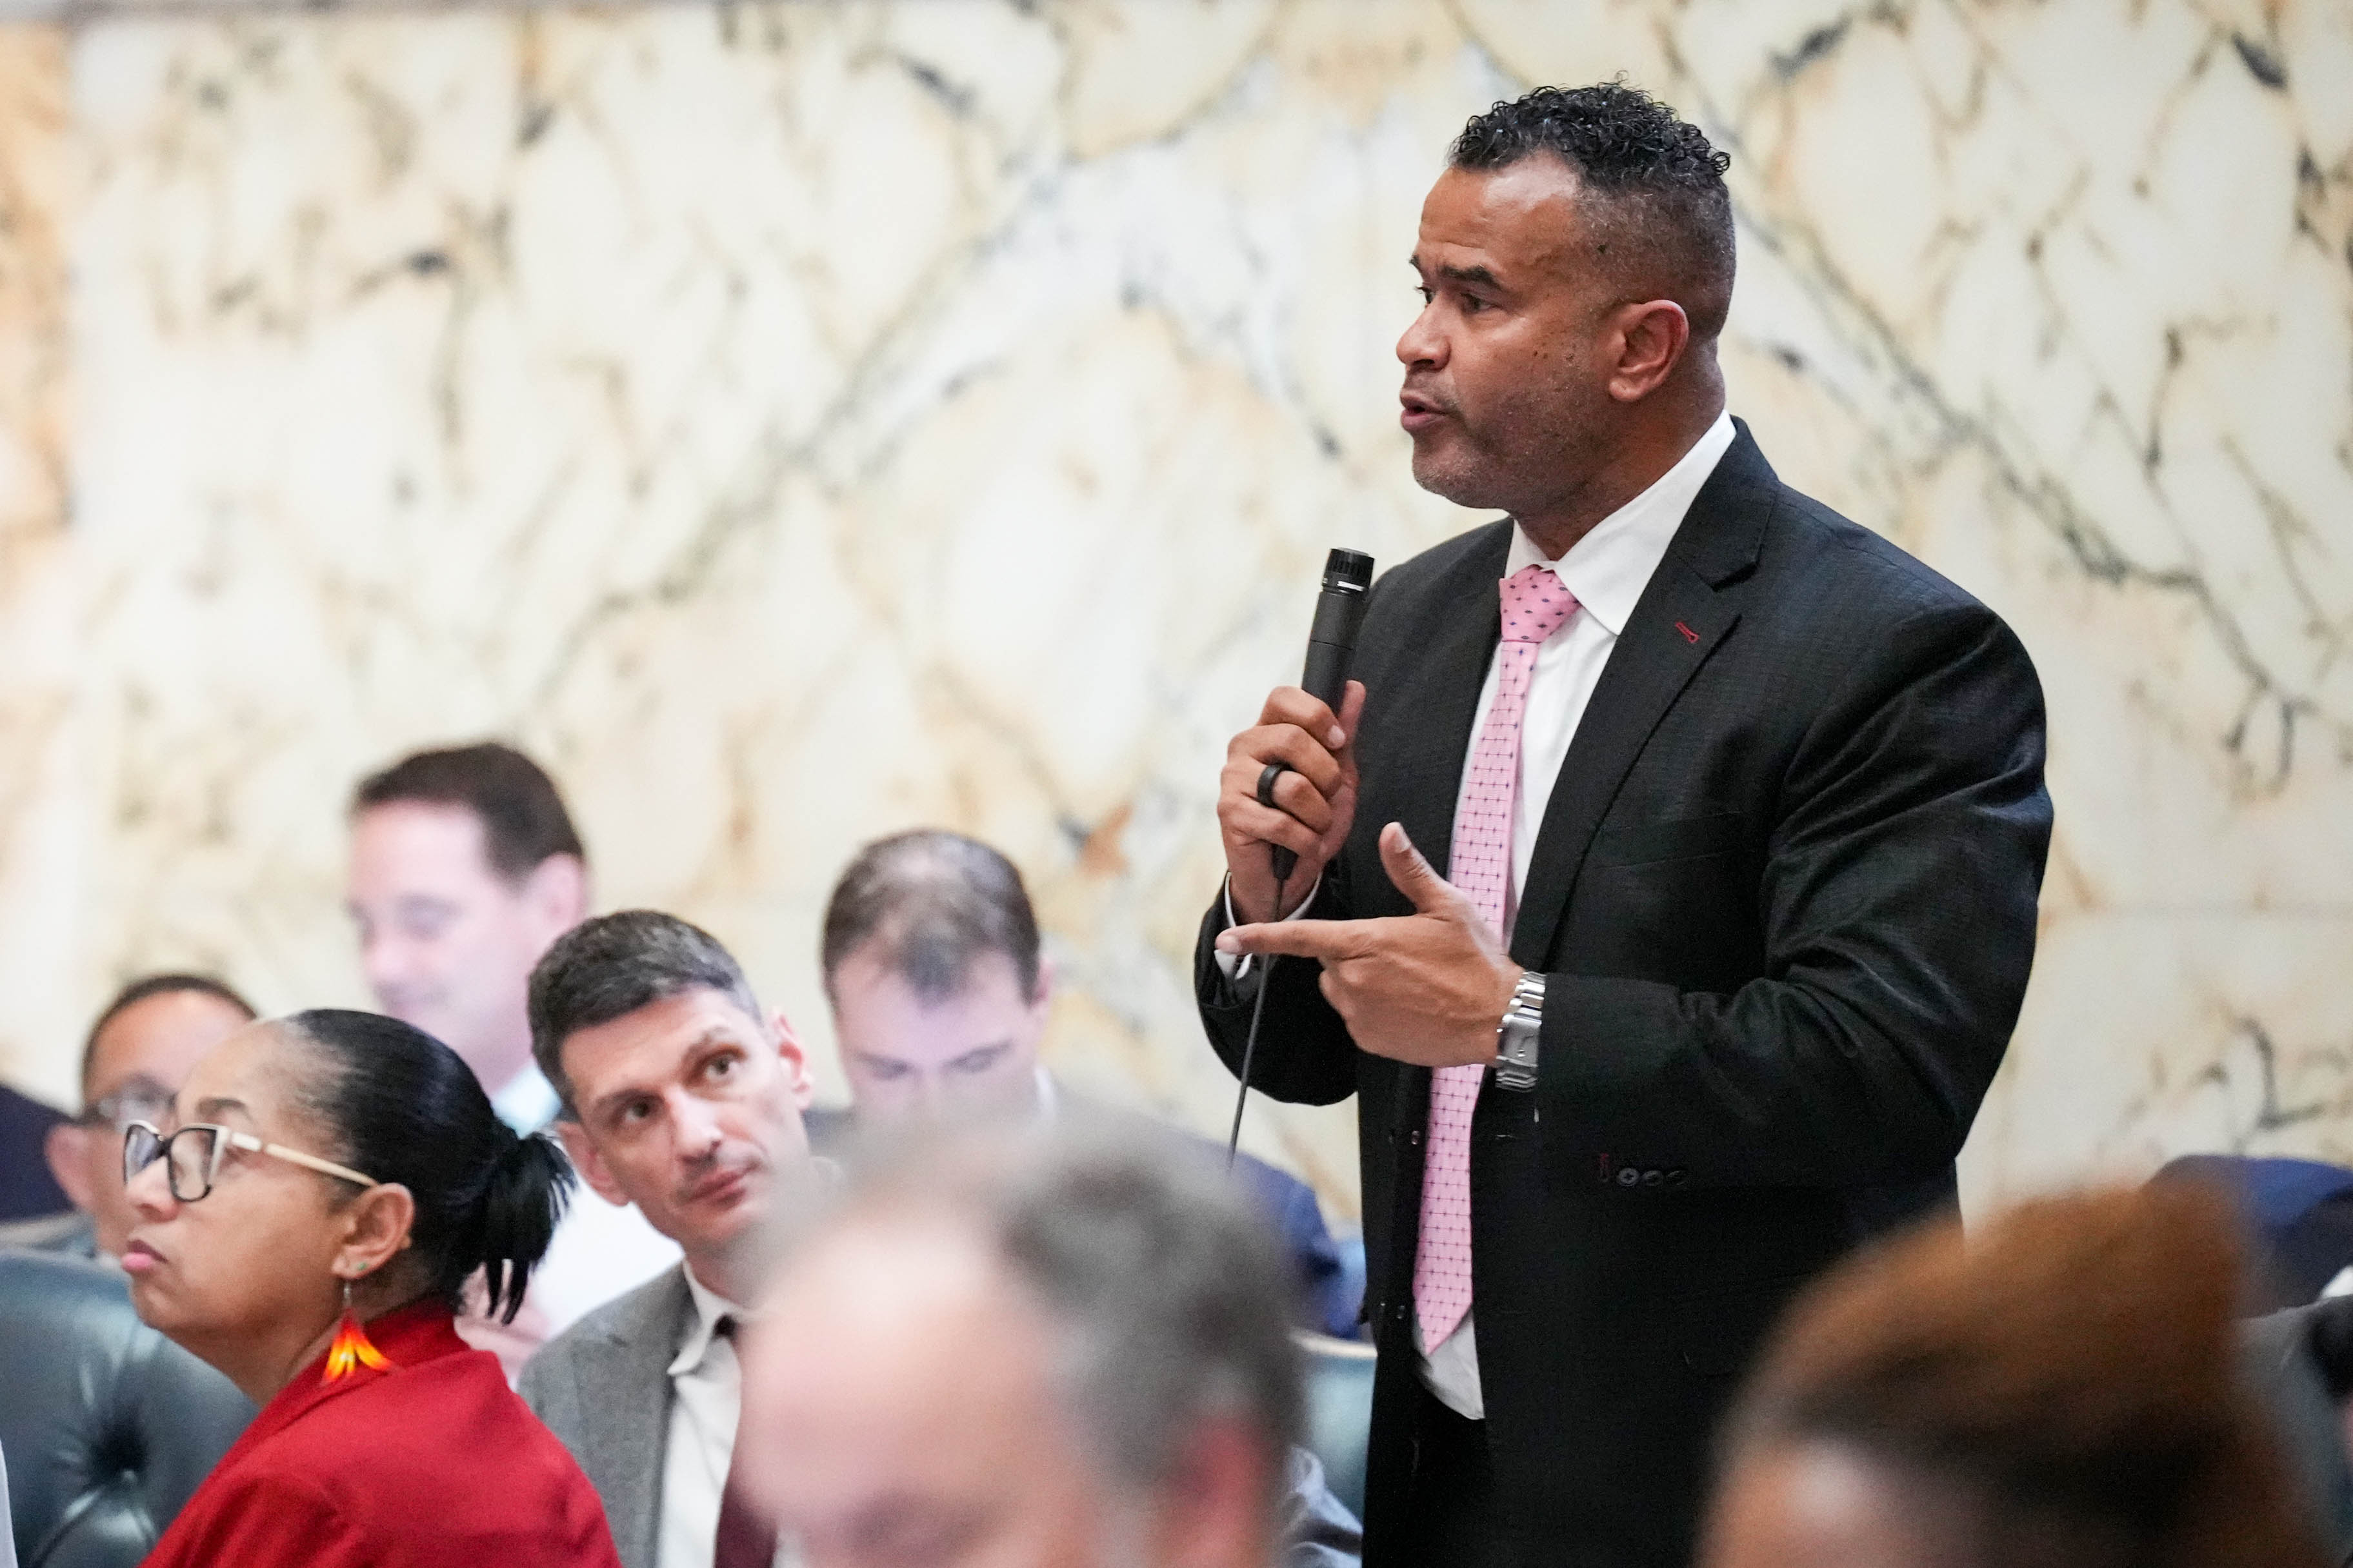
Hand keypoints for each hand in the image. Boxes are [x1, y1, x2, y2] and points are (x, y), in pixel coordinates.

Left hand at [1215, 822, 1521, 1068]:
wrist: (1499, 1018)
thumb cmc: (1475, 960)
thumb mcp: (1446, 906)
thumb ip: (1409, 870)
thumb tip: (1390, 831)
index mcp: (1365, 943)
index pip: (1300, 936)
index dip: (1259, 937)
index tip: (1227, 939)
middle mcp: (1353, 980)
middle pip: (1330, 960)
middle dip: (1354, 953)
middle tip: (1403, 953)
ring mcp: (1359, 1014)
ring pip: (1342, 989)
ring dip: (1363, 982)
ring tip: (1412, 981)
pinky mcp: (1369, 1041)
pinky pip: (1358, 1017)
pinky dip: (1375, 1010)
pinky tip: (1411, 1005)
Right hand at [1218, 680, 1366, 922]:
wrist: (1286, 875)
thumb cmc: (1308, 820)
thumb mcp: (1336, 774)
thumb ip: (1343, 733)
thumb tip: (1354, 688)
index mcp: (1268, 730)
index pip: (1283, 697)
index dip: (1317, 714)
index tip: (1339, 742)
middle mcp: (1244, 747)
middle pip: (1292, 738)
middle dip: (1327, 776)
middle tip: (1329, 798)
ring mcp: (1232, 779)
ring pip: (1292, 785)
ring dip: (1319, 815)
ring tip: (1315, 827)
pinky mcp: (1230, 813)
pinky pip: (1283, 823)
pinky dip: (1306, 841)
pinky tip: (1303, 846)